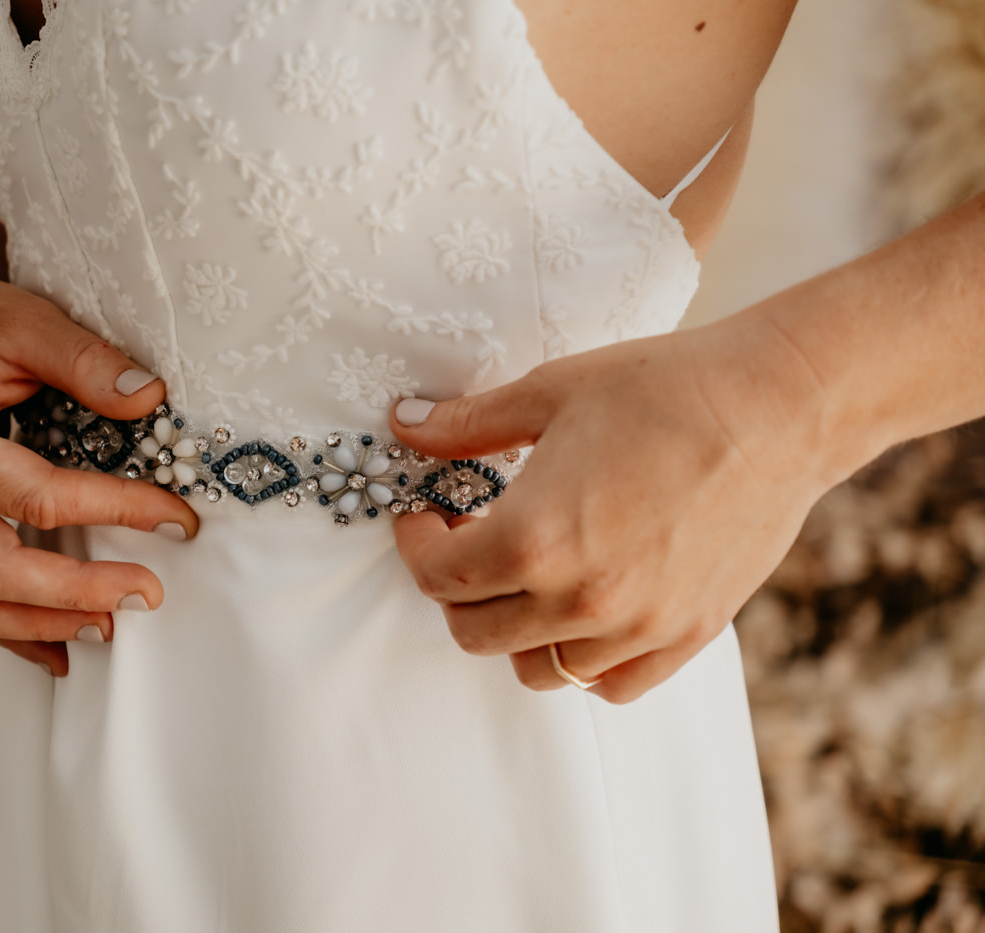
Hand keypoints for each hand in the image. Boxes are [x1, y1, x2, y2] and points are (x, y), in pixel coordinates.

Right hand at [0, 238, 198, 675]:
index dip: (111, 508)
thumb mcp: (22, 319)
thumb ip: (84, 359)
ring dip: (41, 626)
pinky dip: (9, 630)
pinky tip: (60, 650)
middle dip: (77, 591)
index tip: (176, 515)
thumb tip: (151, 399)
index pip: (33, 495)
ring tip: (109, 630)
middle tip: (148, 593)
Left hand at [388, 315, 832, 702]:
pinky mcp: (685, 636)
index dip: (418, 545)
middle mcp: (579, 601)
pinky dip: (583, 661)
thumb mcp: (548, 393)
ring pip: (536, 670)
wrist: (779, 405)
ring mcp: (636, 628)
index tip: (427, 517)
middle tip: (469, 542)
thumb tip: (405, 428)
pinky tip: (584, 609)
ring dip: (514, 628)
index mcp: (532, 541)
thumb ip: (466, 425)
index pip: (438, 577)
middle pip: (474, 632)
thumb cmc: (663, 389)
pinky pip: (610, 685)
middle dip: (456, 588)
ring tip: (528, 575)